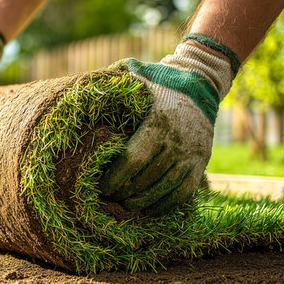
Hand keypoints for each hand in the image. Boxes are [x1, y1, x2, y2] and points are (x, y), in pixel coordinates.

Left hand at [99, 37, 236, 214]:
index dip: (115, 177)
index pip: (133, 159)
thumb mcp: (136, 75)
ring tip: (126, 205)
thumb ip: (113, 79)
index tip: (101, 187)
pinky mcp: (202, 161)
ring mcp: (192, 153)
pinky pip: (185, 191)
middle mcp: (177, 140)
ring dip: (144, 201)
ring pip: (166, 188)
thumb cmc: (157, 83)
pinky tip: (150, 208)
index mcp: (157, 122)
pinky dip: (166, 204)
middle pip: (147, 178)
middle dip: (126, 192)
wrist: (200, 84)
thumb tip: (81, 85)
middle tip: (110, 199)